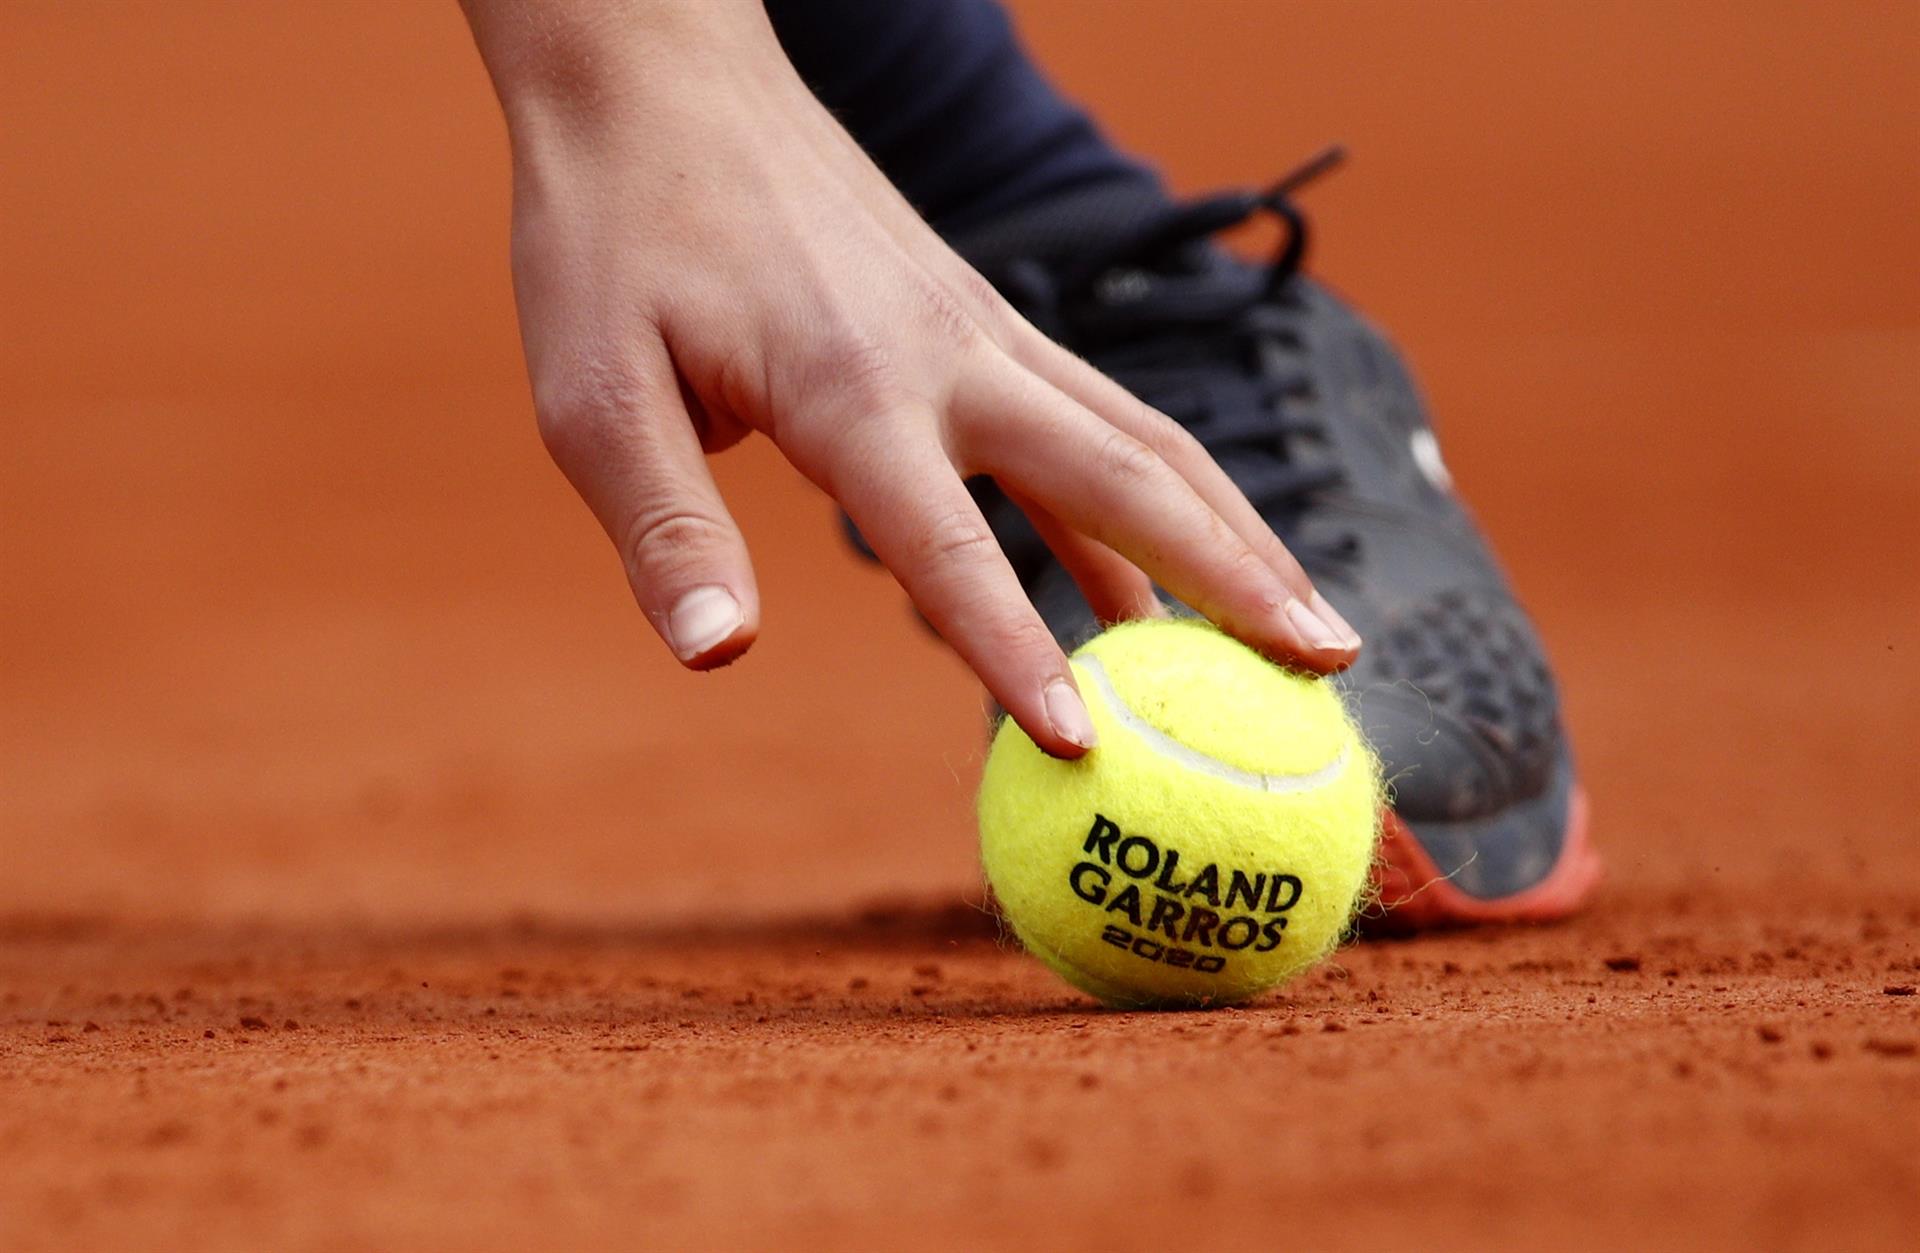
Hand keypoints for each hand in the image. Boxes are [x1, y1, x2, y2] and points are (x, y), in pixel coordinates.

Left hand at [461, 0, 1361, 757]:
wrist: (662, 79)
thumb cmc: (613, 240)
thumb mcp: (592, 396)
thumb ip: (669, 530)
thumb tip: (719, 659)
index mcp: (848, 388)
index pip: (952, 552)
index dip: (1019, 658)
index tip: (1091, 754)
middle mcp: (947, 355)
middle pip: (1130, 476)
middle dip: (1239, 576)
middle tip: (1330, 669)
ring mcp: (980, 329)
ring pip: (1143, 438)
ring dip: (1236, 533)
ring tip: (1310, 629)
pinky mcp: (980, 319)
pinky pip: (1094, 420)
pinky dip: (1151, 505)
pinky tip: (1162, 585)